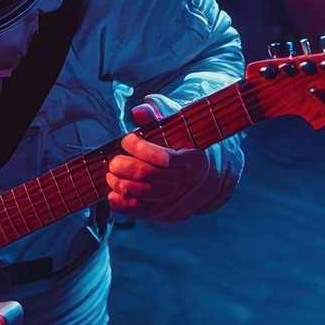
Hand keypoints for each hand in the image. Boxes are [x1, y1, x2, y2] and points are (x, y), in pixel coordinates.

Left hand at [106, 104, 209, 219]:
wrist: (212, 176)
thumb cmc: (192, 146)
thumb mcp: (183, 126)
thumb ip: (161, 114)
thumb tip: (139, 110)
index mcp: (195, 160)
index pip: (162, 157)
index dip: (138, 147)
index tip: (128, 140)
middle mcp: (187, 183)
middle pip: (146, 175)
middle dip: (123, 166)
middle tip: (114, 161)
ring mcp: (176, 201)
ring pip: (139, 194)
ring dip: (119, 183)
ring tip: (112, 174)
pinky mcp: (166, 213)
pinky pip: (139, 211)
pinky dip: (121, 203)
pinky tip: (113, 194)